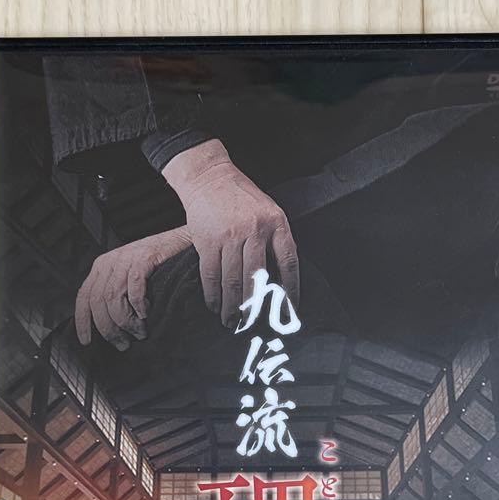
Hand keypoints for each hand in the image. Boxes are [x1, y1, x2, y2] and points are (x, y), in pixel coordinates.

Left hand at [74, 226, 192, 348]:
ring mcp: (126, 259)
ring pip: (113, 298)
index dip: (83, 321)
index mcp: (102, 268)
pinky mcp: (143, 258)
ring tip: (139, 332)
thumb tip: (110, 326)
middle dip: (108, 328)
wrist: (183, 243)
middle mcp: (109, 263)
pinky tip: (146, 314)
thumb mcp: (128, 277)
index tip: (86, 341)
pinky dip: (139, 305)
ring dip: (126, 322)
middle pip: (98, 302)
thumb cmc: (158, 265)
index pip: (84, 297)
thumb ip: (116, 294)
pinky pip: (134, 288)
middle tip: (122, 344)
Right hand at [162, 139, 298, 325]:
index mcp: (276, 222)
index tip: (289, 309)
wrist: (209, 176)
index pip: (289, 262)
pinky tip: (214, 306)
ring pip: (233, 281)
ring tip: (232, 321)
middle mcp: (254, 229)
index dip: (291, 289)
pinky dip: (213, 295)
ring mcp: (229, 235)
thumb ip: (275, 240)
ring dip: (232, 306)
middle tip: (253, 323)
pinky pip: (211, 275)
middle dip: (255, 306)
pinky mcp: (207, 240)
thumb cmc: (241, 197)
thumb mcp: (268, 211)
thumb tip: (279, 280)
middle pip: (257, 278)